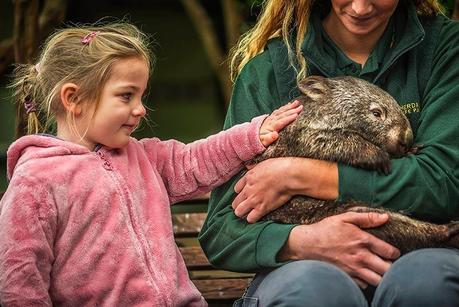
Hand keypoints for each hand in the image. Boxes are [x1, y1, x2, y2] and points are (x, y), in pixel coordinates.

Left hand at [232, 157, 337, 222]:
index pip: (236, 188)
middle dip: (239, 205)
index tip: (246, 193)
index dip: (241, 192)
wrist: (288, 175)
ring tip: (248, 213)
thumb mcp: (263, 163)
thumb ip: (254, 167)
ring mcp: (253, 200)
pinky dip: (252, 219)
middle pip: (235, 202)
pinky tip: (256, 216)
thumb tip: (248, 166)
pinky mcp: (262, 208)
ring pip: (239, 212)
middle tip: (245, 206)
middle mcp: (248, 190)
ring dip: (243, 213)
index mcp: (248, 178)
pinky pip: (250, 219)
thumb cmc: (279, 167)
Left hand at [259, 100, 302, 146]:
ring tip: (297, 102)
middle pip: (283, 114)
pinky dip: (285, 107)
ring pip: (282, 111)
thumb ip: (269, 138)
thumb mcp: (264, 142)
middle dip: (292, 110)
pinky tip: (290, 104)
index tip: (296, 115)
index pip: (281, 121)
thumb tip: (275, 135)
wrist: (252, 136)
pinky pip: (279, 110)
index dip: (288, 118)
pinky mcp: (271, 117)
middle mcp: (271, 120)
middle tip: (301, 107)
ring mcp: (271, 118)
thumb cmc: (260, 141)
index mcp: (271, 127)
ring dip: (290, 106)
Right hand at [277, 211, 399, 287]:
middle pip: (387, 269)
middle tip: (388, 263)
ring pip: (378, 280)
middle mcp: (360, 256)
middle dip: (392, 267)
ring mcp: (353, 269)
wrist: (306, 244)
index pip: (389, 251)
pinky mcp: (346, 276)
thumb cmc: (325, 230)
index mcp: (362, 240)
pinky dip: (367, 281)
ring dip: (381, 276)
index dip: (395, 253)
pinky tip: (364, 274)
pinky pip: (364, 285)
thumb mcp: (344, 218)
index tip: (393, 252)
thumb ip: (366, 218)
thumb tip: (385, 217)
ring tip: (379, 271)